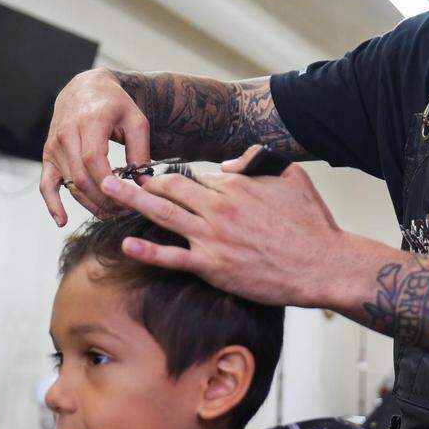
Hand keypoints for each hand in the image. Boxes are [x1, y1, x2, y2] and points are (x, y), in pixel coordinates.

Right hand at [40, 68, 150, 225]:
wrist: (85, 88)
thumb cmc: (114, 104)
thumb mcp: (136, 120)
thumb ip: (141, 151)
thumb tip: (145, 184)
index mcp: (90, 121)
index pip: (94, 160)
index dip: (109, 185)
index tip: (128, 199)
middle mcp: (67, 133)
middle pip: (81, 177)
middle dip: (104, 199)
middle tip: (125, 211)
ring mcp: (55, 145)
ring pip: (70, 184)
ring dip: (90, 204)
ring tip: (112, 213)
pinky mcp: (48, 155)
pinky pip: (46, 184)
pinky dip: (52, 204)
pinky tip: (62, 220)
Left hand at [98, 145, 348, 307]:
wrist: (322, 264)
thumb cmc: (311, 222)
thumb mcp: (291, 176)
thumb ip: (258, 160)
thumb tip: (228, 164)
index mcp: (235, 186)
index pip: (194, 176)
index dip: (173, 175)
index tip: (154, 176)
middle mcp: (218, 208)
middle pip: (169, 187)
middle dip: (139, 179)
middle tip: (115, 175)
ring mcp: (213, 238)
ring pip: (163, 214)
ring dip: (131, 201)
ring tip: (106, 192)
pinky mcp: (213, 267)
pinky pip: (173, 257)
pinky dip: (147, 250)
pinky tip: (126, 244)